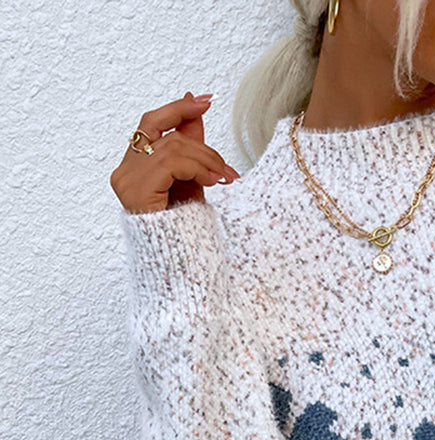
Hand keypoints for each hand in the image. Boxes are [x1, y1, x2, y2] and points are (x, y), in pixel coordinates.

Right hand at [110, 92, 239, 213]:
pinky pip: (171, 163)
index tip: (205, 101)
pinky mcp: (136, 190)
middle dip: (203, 146)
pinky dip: (197, 168)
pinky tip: (213, 181)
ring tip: (224, 178)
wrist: (181, 260)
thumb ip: (190, 144)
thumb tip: (194, 103)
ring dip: (206, 160)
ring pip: (172, 148)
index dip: (177, 109)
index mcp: (134, 167)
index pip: (152, 123)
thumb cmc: (184, 225)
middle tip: (227, 167)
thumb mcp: (191, 178)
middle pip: (165, 134)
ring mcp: (127, 180)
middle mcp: (125, 171)